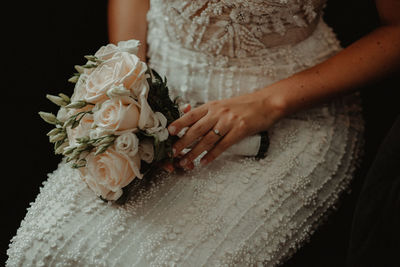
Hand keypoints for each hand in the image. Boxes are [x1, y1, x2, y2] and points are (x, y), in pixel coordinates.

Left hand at [167, 91, 283, 168]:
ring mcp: (229, 121)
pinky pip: (222, 145)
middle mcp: (218, 112)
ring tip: (186, 162)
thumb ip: (208, 112)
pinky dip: (212, 155)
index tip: (169, 132)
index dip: (179, 123)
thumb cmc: (244, 105)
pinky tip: (204, 162)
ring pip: (207, 139)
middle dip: (183, 142)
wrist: (266, 103)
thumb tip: (189, 117)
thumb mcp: (223, 104)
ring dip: (195, 152)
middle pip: (196, 129)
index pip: (191, 114)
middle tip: (173, 152)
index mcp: (212, 105)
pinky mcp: (239, 130)